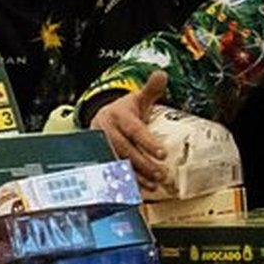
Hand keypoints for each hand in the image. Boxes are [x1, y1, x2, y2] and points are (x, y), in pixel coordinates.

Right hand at [90, 71, 168, 187]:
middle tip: (161, 173)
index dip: (148, 142)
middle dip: (144, 163)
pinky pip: (112, 171)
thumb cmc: (126, 110)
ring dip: (136, 175)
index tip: (162, 153)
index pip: (134, 130)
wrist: (101, 118)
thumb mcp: (137, 99)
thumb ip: (151, 89)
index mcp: (118, 115)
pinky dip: (126, 181)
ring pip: (118, 162)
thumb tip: (162, 74)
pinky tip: (139, 189)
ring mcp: (102, 145)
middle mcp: (107, 130)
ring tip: (154, 183)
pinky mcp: (100, 156)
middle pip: (126, 149)